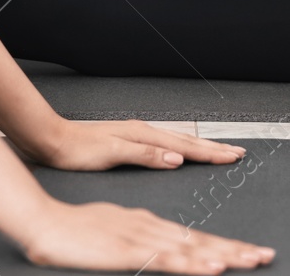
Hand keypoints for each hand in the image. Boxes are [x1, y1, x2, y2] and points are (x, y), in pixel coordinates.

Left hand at [16, 117, 248, 171]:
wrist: (52, 140)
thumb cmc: (77, 150)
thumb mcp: (113, 153)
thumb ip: (145, 154)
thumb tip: (177, 158)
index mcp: (142, 135)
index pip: (185, 145)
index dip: (211, 153)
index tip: (233, 157)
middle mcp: (142, 131)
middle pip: (186, 139)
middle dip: (213, 147)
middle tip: (237, 152)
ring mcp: (136, 135)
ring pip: (177, 140)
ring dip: (200, 146)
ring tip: (218, 150)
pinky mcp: (128, 141)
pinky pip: (165, 143)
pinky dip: (181, 147)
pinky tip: (180, 151)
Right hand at [21, 199, 272, 272]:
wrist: (42, 223)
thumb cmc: (70, 230)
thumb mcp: (109, 233)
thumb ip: (133, 238)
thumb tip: (153, 249)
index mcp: (145, 223)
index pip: (192, 236)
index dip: (222, 245)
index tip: (248, 252)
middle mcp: (149, 227)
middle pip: (200, 240)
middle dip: (235, 249)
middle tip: (266, 255)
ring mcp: (140, 237)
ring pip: (190, 247)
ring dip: (223, 254)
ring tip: (251, 260)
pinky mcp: (128, 250)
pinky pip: (167, 258)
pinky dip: (192, 262)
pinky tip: (211, 266)